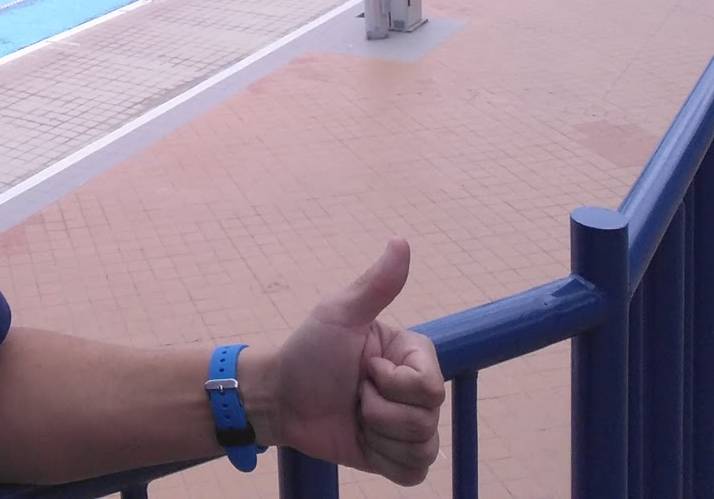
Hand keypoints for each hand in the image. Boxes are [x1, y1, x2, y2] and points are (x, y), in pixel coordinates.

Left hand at [256, 238, 443, 484]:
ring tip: (356, 415)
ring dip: (378, 436)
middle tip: (354, 393)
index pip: (431, 387)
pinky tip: (362, 440)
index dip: (393, 385)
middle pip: (427, 421)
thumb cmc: (309, 351)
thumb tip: (401, 241)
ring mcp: (410, 425)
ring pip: (422, 449)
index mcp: (412, 355)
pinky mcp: (398, 456)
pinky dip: (384, 460)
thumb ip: (376, 284)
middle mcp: (417, 390)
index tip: (364, 367)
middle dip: (380, 412)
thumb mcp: (340, 314)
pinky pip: (414, 473)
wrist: (282, 398)